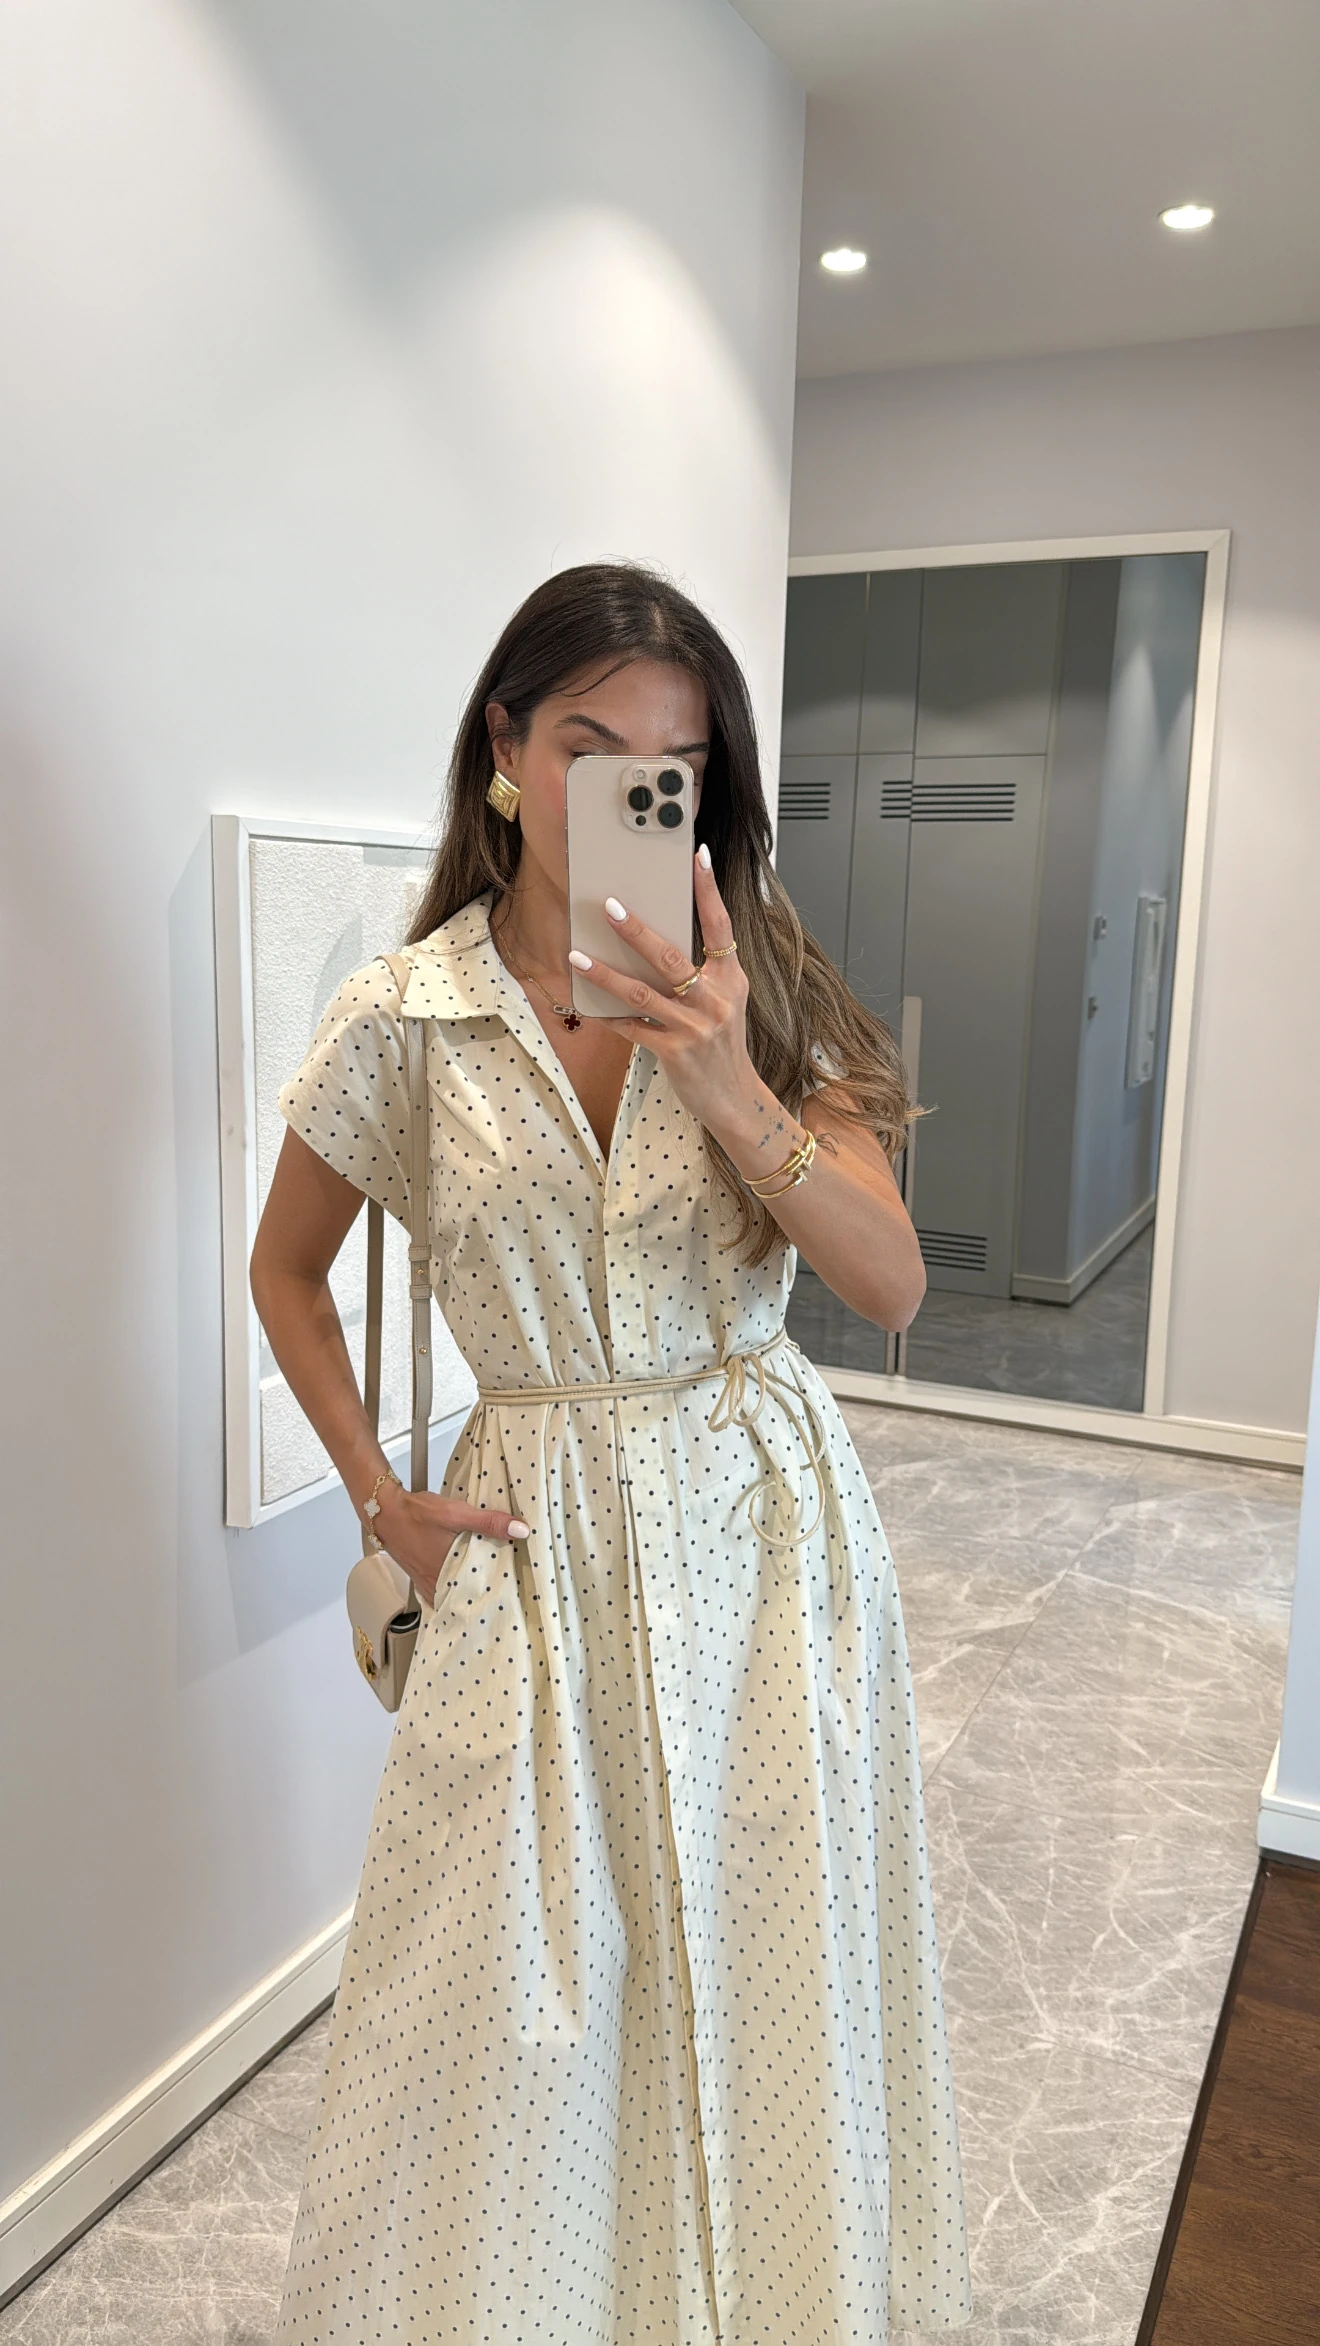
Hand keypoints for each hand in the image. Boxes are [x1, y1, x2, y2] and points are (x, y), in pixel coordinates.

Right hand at [372, 1480, 527, 1606]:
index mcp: (446, 1572)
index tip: (511, 1592)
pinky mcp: (420, 1577)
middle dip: (483, 1594)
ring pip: (452, 1594)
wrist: (384, 1511)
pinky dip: (452, 1587)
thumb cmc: (415, 1513)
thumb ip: (488, 1522)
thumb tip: (519, 1529)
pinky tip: (460, 1579)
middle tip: (503, 1592)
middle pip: (465, 1595)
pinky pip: (440, 1589)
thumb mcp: (456, 1513)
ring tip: (486, 1587)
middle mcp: (435, 1582)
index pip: (477, 1592)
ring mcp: (425, 1582)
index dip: (495, 1593)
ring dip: (467, 1591)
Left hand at [567, 847, 756, 1137]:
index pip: (721, 926)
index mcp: (730, 979)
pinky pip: (632, 1028)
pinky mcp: (674, 1051)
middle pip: (670, 957)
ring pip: (641, 992)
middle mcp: (715, 999)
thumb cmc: (722, 1044)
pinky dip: (608, 1016)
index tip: (699, 856)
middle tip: (610, 906)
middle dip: (637, 931)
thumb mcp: (724, 1002)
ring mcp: (694, 1026)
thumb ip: (701, 973)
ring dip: (605, 973)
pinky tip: (587, 1005)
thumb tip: (655, 941)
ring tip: (577, 956)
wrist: (734, 1097)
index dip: (709, 891)